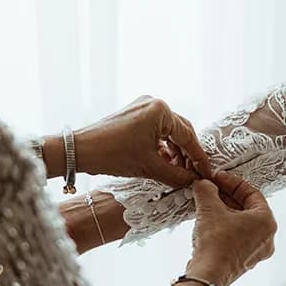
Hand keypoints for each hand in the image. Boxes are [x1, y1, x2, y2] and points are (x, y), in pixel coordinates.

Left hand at [70, 98, 211, 186]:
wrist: (80, 151)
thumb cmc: (111, 155)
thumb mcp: (149, 167)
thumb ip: (177, 175)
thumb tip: (194, 182)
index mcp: (161, 110)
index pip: (188, 137)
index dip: (199, 159)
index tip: (206, 174)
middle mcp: (154, 103)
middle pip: (181, 132)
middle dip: (187, 155)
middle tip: (195, 175)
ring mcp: (142, 107)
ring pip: (168, 132)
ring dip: (175, 152)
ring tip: (179, 173)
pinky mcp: (134, 114)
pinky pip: (156, 130)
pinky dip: (162, 147)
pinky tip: (164, 163)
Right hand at [188, 171, 275, 285]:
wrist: (208, 275)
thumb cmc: (216, 244)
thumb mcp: (209, 208)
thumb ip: (207, 190)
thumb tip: (204, 183)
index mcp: (267, 221)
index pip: (252, 193)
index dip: (232, 182)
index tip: (217, 178)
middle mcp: (267, 237)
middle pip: (247, 208)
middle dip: (227, 196)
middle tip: (210, 189)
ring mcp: (257, 251)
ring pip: (241, 223)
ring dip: (224, 211)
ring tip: (206, 204)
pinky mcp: (245, 261)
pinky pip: (237, 236)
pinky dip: (225, 226)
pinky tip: (208, 222)